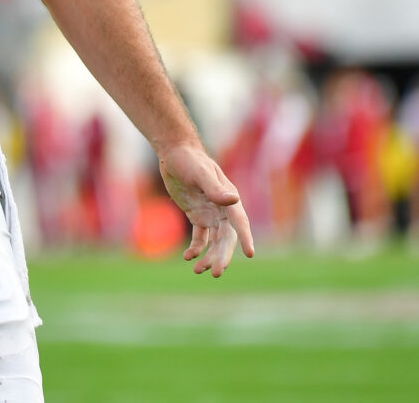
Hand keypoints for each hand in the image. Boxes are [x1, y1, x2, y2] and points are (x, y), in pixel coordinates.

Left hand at [157, 143, 254, 276]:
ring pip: (214, 241)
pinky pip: (200, 237)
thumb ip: (215, 188)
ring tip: (198, 271)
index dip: (245, 238)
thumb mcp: (200, 173)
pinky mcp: (198, 216)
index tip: (250, 254)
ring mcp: (211, 214)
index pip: (239, 222)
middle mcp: (223, 210)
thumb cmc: (189, 160)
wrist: (175, 153)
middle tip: (216, 273)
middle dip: (223, 256)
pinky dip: (196, 248)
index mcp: (229, 200)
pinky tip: (188, 257)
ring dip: (209, 256)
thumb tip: (233, 199)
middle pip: (227, 238)